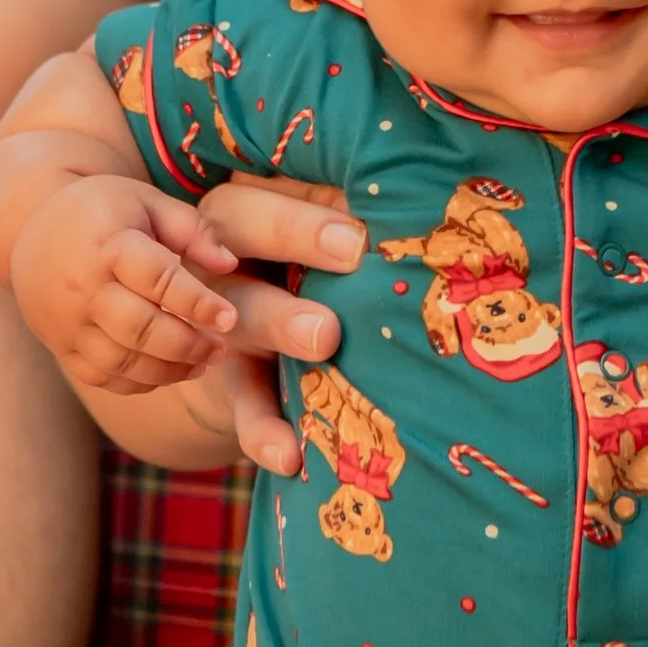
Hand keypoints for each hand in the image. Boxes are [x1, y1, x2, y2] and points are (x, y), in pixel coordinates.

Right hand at [7, 171, 249, 400]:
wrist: (31, 228)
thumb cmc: (103, 212)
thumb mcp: (146, 202)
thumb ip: (192, 230)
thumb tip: (229, 265)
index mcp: (108, 245)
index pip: (158, 280)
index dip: (198, 303)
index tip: (230, 317)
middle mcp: (83, 288)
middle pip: (141, 329)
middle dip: (189, 345)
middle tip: (220, 348)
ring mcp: (68, 322)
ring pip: (122, 362)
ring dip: (169, 371)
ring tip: (202, 364)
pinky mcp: (60, 346)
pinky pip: (102, 377)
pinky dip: (139, 383)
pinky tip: (167, 372)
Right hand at [167, 173, 369, 470]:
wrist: (272, 338)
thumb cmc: (320, 260)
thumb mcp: (330, 224)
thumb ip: (360, 212)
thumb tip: (424, 207)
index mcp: (256, 202)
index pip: (269, 190)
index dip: (304, 210)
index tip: (357, 233)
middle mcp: (228, 252)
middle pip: (242, 229)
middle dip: (294, 237)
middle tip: (352, 254)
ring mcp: (223, 316)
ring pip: (241, 314)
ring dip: (280, 323)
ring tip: (324, 339)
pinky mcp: (230, 378)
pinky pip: (242, 402)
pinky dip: (263, 431)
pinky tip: (288, 456)